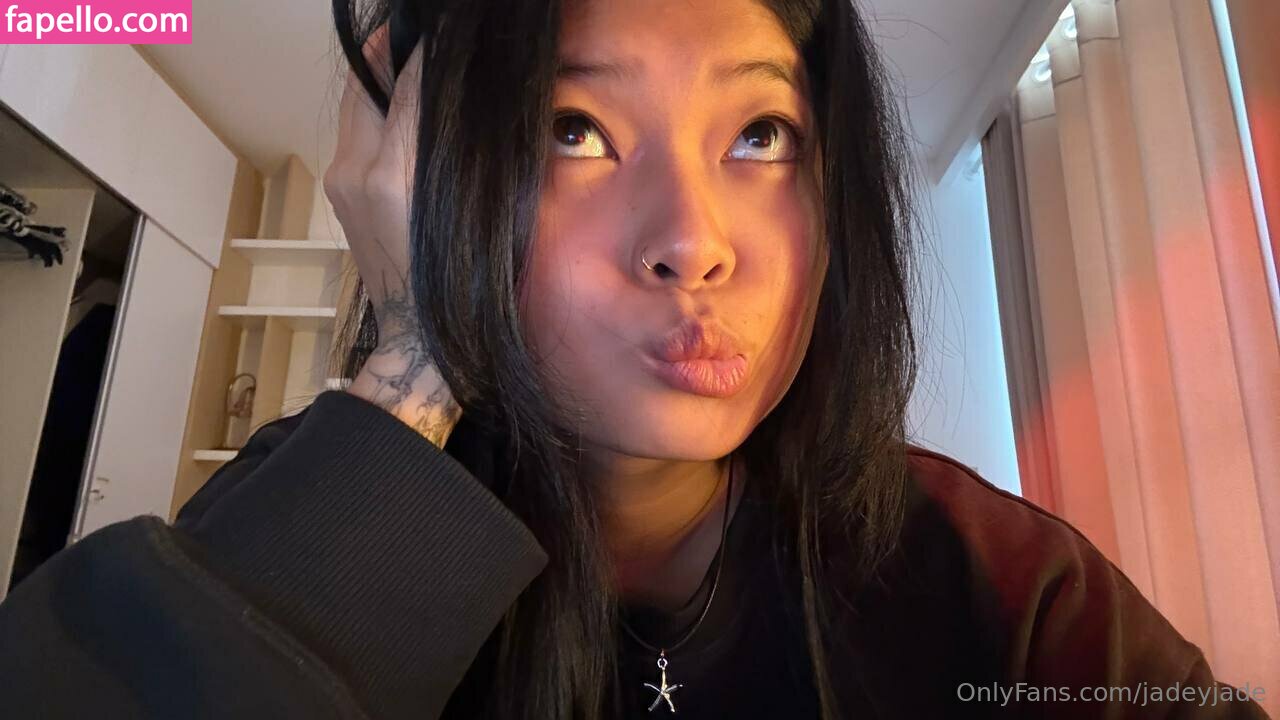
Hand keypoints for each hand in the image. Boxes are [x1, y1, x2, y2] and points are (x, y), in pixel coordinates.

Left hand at [323, 27, 460, 445]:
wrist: (418, 340)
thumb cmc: (460, 284)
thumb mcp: (470, 210)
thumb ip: (455, 146)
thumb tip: (456, 94)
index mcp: (392, 175)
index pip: (404, 86)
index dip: (423, 54)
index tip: (442, 36)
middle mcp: (357, 172)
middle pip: (364, 86)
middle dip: (390, 54)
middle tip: (422, 39)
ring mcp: (343, 183)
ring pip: (356, 106)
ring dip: (381, 79)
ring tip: (413, 63)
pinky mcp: (342, 194)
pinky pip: (355, 134)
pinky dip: (375, 111)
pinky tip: (404, 111)